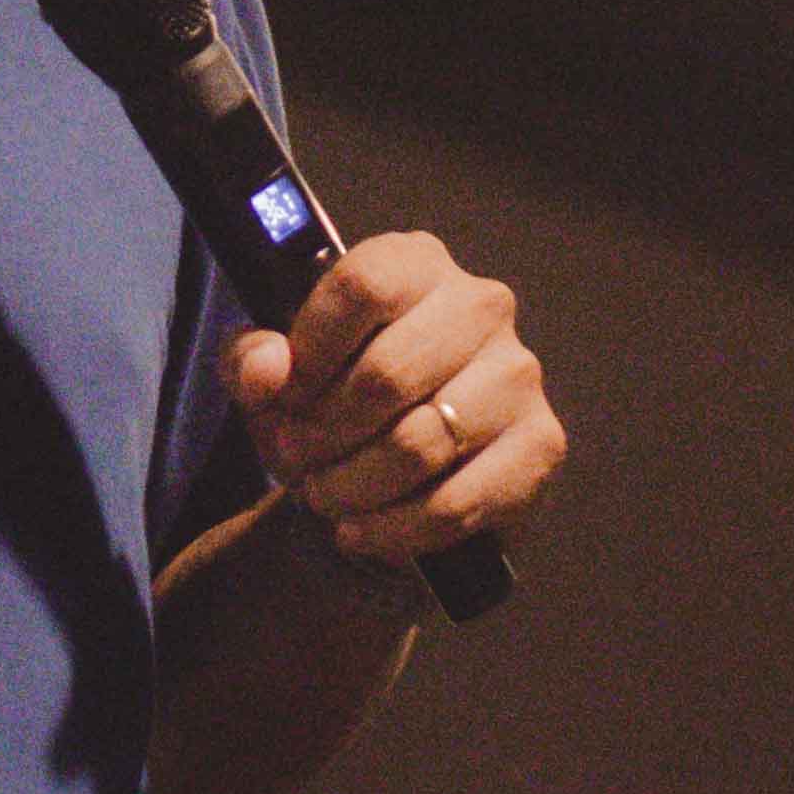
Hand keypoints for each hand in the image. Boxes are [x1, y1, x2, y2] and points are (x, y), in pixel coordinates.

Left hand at [228, 229, 564, 577]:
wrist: (403, 468)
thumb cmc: (334, 398)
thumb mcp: (276, 370)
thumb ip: (252, 359)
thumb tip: (265, 370)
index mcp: (415, 262)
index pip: (361, 286)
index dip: (309, 351)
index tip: (281, 396)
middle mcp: (480, 304)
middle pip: (387, 373)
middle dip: (325, 433)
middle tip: (295, 459)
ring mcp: (518, 373)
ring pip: (421, 443)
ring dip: (354, 485)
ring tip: (324, 496)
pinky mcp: (541, 443)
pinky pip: (458, 500)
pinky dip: (396, 529)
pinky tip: (359, 531)